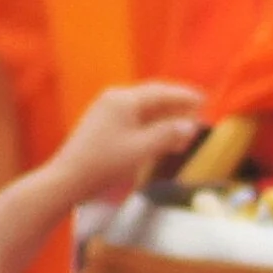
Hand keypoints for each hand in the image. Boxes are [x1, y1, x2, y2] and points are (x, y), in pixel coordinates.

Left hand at [50, 81, 208, 204]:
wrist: (67, 180)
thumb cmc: (105, 163)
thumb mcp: (141, 149)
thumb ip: (168, 135)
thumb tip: (190, 125)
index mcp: (124, 99)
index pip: (161, 92)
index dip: (185, 96)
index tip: (205, 99)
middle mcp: (114, 99)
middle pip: (153, 99)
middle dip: (177, 108)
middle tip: (199, 114)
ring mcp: (106, 112)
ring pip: (143, 111)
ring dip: (165, 121)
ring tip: (185, 133)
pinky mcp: (101, 127)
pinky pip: (133, 121)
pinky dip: (151, 128)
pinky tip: (162, 141)